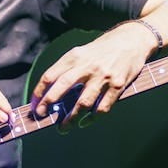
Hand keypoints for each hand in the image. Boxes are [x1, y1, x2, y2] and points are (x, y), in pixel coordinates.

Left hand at [30, 22, 157, 133]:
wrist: (133, 39)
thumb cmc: (105, 47)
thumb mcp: (83, 51)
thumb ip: (70, 68)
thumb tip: (53, 91)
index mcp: (75, 56)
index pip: (50, 75)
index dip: (39, 91)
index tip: (35, 103)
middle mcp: (87, 66)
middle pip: (62, 87)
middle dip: (48, 104)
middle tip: (41, 115)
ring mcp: (103, 76)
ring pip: (82, 103)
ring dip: (70, 118)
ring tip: (63, 128)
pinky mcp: (117, 85)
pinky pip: (102, 108)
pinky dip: (92, 119)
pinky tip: (85, 122)